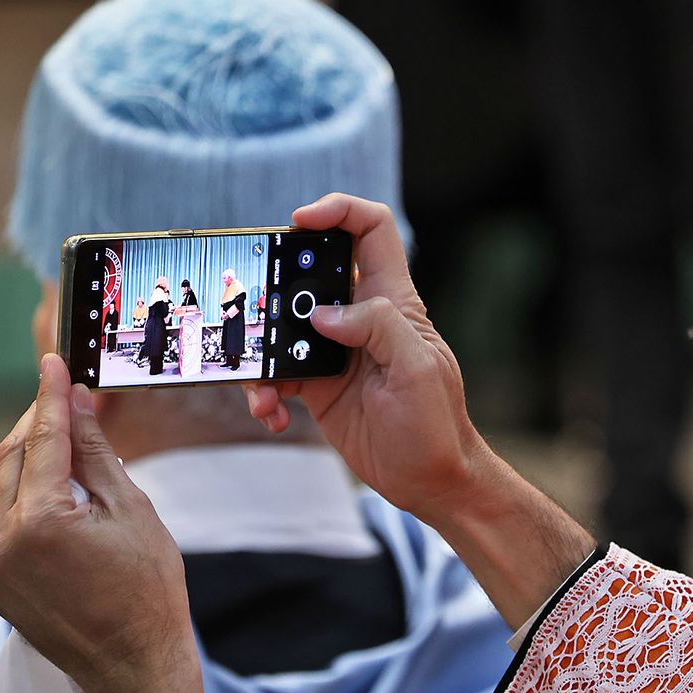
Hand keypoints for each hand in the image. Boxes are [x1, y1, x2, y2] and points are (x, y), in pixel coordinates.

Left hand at [0, 356, 210, 692]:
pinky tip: (57, 488)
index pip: (42, 440)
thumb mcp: (132, 511)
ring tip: (68, 440)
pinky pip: (4, 521)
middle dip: (38, 424)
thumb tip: (78, 406)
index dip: (51, 396)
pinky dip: (26, 496)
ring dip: (31, 459)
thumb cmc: (148, 592)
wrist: (131, 670)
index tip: (53, 360)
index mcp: (41, 522)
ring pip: (4, 489)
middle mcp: (3, 543)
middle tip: (65, 395)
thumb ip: (97, 454)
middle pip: (12, 458)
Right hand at [244, 195, 594, 622]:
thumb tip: (325, 314)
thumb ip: (378, 328)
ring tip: (262, 388)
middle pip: (312, 272)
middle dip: (276, 282)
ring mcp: (335, 351)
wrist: (430, 481)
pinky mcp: (316, 385)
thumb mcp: (417, 370)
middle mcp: (361, 318)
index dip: (338, 211)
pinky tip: (273, 417)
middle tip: (255, 307)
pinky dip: (264, 393)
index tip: (301, 222)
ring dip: (260, 351)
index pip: (371, 230)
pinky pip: (276, 374)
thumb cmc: (436, 425)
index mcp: (393, 302)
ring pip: (282, 326)